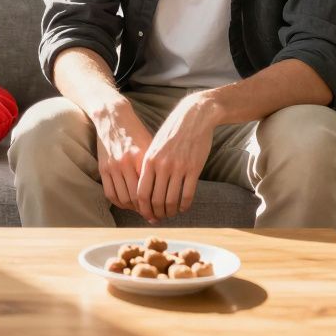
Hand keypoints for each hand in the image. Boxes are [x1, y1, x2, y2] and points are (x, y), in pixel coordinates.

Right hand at [93, 101, 153, 212]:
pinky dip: (119, 203)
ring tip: (141, 210)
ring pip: (124, 198)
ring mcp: (113, 166)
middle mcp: (127, 163)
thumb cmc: (137, 132)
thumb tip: (167, 189)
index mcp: (143, 158)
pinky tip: (127, 204)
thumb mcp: (151, 146)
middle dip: (146, 210)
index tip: (163, 211)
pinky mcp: (103, 167)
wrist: (114, 117)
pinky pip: (110, 193)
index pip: (151, 190)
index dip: (157, 205)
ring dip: (133, 208)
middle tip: (153, 216)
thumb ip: (156, 166)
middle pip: (137, 198)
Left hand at [135, 92, 216, 223]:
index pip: (141, 193)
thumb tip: (144, 188)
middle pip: (156, 200)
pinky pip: (187, 194)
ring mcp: (178, 168)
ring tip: (170, 214)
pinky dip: (184, 205)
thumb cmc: (172, 132)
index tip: (146, 214)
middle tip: (158, 218)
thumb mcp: (154, 146)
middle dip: (156, 213)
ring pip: (171, 200)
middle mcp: (162, 166)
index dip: (143, 208)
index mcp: (148, 161)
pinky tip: (183, 208)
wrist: (194, 117)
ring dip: (170, 212)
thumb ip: (148, 166)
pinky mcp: (194, 168)